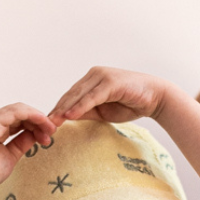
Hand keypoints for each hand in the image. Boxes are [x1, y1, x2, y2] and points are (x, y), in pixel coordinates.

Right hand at [0, 104, 54, 192]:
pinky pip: (14, 113)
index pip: (19, 118)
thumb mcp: (12, 154)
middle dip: (39, 120)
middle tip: (53, 131)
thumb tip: (37, 135)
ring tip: (50, 129)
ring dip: (37, 117)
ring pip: (19, 109)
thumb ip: (22, 142)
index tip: (49, 135)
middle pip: (21, 111)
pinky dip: (30, 116)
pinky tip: (41, 123)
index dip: (36, 123)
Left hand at [50, 66, 169, 125]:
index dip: (58, 110)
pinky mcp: (110, 82)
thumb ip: (87, 111)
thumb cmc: (131, 103)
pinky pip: (92, 97)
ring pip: (78, 95)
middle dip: (57, 110)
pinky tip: (71, 116)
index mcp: (90, 81)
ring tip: (54, 121)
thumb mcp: (104, 111)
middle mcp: (94, 75)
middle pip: (70, 95)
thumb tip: (68, 118)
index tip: (47, 124)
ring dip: (65, 109)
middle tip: (44, 124)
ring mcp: (101, 77)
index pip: (70, 97)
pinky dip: (81, 106)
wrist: (155, 97)